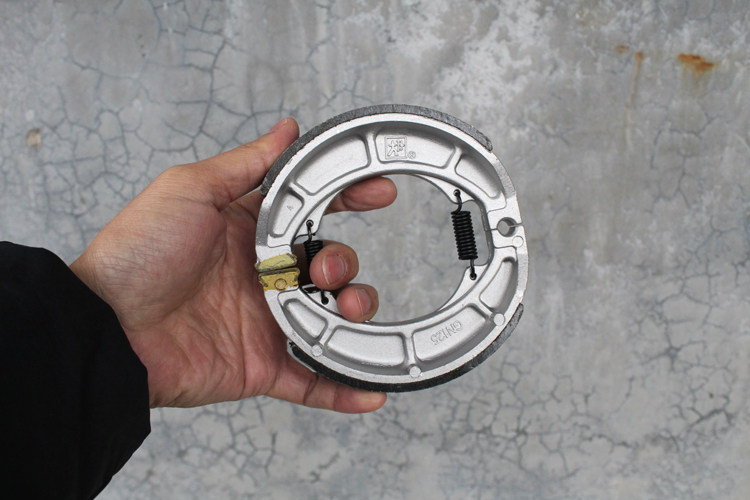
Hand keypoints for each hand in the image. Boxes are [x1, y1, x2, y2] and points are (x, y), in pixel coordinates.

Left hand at [70, 118, 395, 410]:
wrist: (106, 328)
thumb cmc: (138, 254)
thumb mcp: (190, 189)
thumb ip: (246, 164)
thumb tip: (287, 130)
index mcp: (249, 231)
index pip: (313, 211)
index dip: (349, 197)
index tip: (380, 192)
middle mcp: (263, 275)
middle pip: (329, 265)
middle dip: (344, 262)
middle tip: (325, 269)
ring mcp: (266, 321)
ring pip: (330, 317)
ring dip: (354, 313)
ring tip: (348, 309)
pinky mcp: (262, 365)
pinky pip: (311, 379)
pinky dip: (343, 387)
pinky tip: (373, 389)